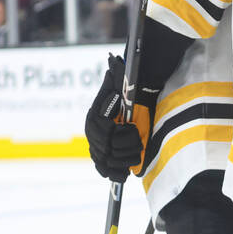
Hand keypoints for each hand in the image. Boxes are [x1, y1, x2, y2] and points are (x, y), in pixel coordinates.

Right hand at [84, 55, 156, 182]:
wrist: (131, 111)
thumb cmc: (128, 98)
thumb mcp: (123, 87)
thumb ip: (117, 76)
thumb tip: (113, 59)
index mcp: (95, 119)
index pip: (106, 133)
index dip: (122, 135)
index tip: (133, 131)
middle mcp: (93, 134)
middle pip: (107, 150)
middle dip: (127, 148)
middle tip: (139, 144)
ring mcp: (97, 147)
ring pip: (108, 161)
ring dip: (125, 159)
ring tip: (136, 153)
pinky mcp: (102, 159)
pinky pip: (104, 170)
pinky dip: (115, 173)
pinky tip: (124, 174)